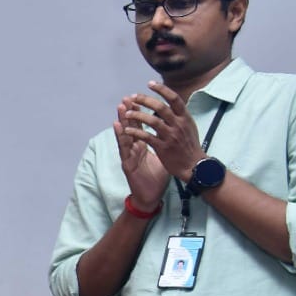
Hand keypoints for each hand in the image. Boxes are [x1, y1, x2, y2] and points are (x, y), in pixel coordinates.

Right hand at [113, 90, 169, 206]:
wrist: (150, 198)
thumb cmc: (157, 179)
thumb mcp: (164, 159)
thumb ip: (165, 146)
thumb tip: (177, 135)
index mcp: (143, 146)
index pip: (141, 126)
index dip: (140, 113)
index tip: (140, 100)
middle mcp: (134, 148)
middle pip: (131, 127)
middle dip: (130, 112)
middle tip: (127, 98)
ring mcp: (129, 155)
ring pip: (125, 134)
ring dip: (123, 120)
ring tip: (121, 107)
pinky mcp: (126, 163)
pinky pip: (123, 148)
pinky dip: (120, 136)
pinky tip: (117, 125)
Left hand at [118, 82, 206, 183]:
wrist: (194, 165)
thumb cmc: (190, 145)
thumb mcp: (189, 126)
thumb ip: (180, 114)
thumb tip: (172, 101)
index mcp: (185, 118)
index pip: (174, 99)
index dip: (162, 90)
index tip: (150, 83)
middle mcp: (179, 125)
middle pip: (161, 107)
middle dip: (145, 100)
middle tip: (133, 97)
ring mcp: (171, 136)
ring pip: (152, 121)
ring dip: (137, 115)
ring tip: (127, 113)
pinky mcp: (163, 147)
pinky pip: (147, 137)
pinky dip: (136, 132)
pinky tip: (127, 129)